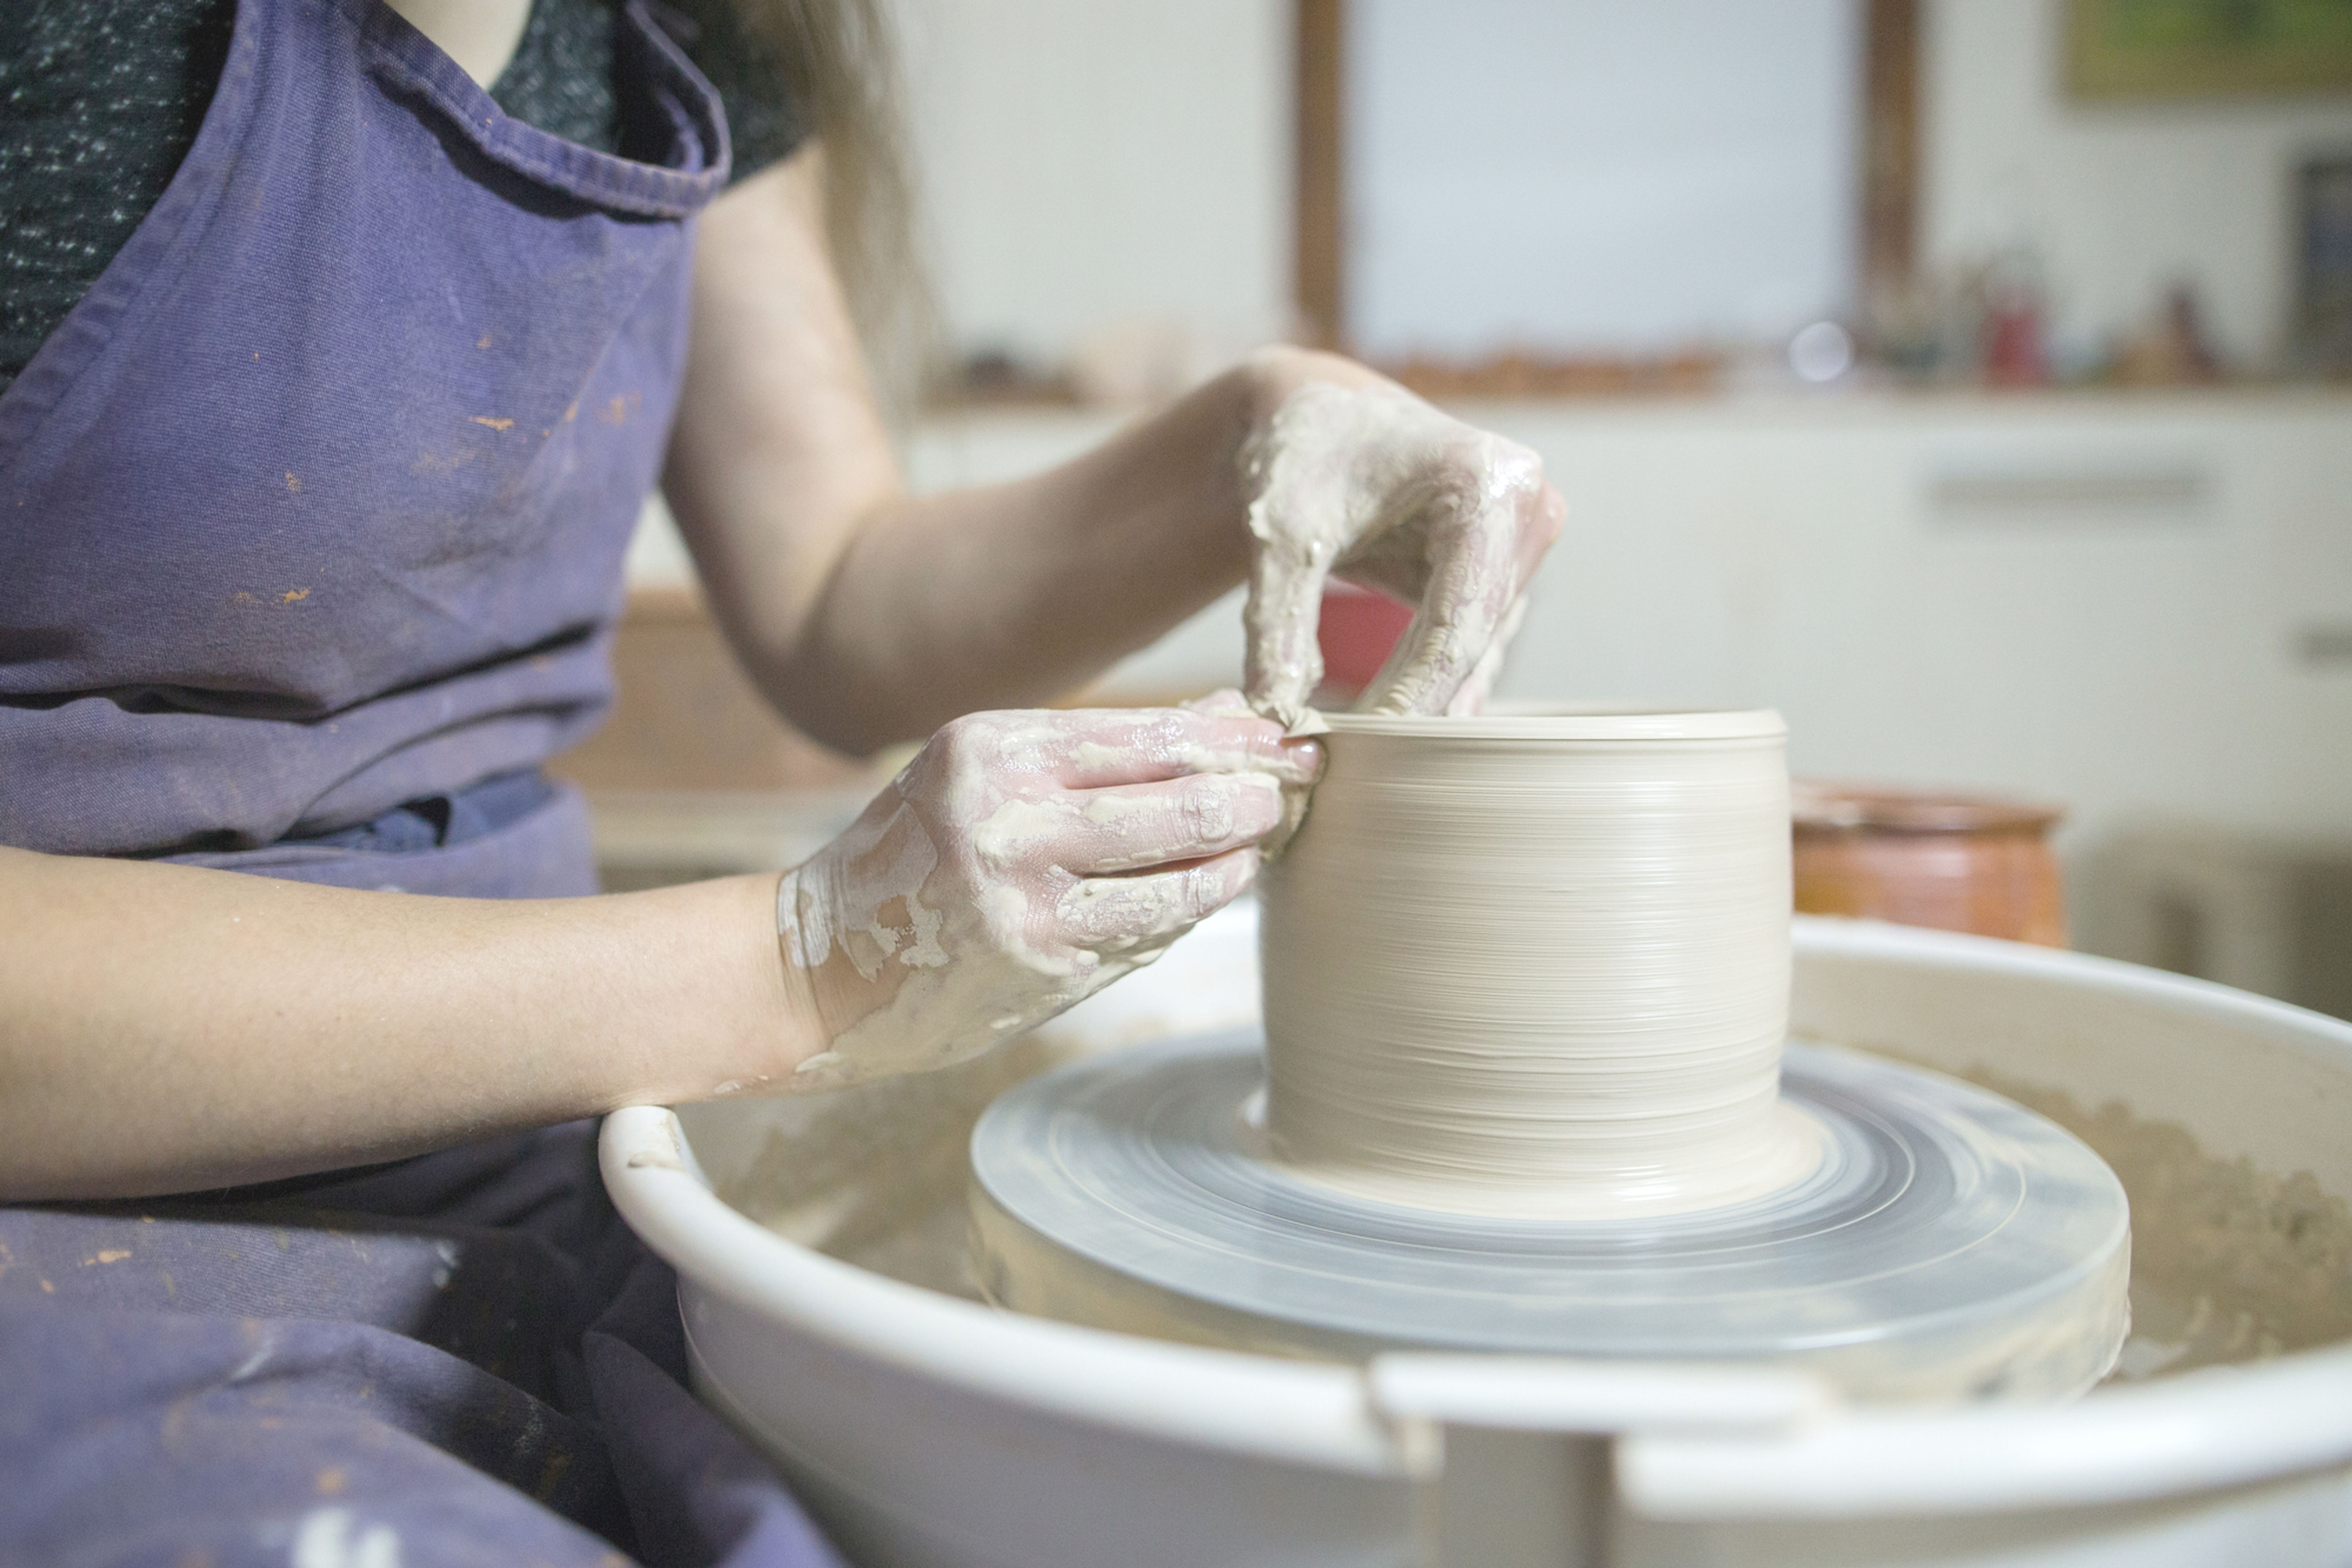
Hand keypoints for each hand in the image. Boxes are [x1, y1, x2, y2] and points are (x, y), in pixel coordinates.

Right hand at [776, 706, 1321, 1089]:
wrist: (824, 964)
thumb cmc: (919, 850)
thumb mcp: (987, 771)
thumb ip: (1100, 746)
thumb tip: (1224, 710)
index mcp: (991, 752)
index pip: (1147, 735)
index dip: (1228, 737)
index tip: (1279, 732)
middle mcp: (1009, 822)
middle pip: (1179, 802)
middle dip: (1253, 794)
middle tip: (1289, 788)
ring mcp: (1030, 902)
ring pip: (1180, 877)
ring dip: (1237, 859)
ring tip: (1260, 840)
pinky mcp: (1046, 969)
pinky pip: (1151, 932)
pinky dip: (1191, 908)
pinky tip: (1210, 889)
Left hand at [1238, 352, 1565, 730]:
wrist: (1315, 415)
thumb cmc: (1300, 457)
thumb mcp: (1279, 535)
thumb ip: (1276, 624)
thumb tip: (1276, 717)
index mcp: (1486, 484)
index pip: (1458, 622)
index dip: (1416, 696)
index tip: (1366, 752)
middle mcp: (1527, 507)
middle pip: (1474, 641)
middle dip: (1417, 706)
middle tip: (1357, 769)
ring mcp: (1525, 539)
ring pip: (1478, 650)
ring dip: (1427, 702)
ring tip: (1366, 758)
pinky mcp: (1505, 567)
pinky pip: (1472, 644)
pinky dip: (1430, 683)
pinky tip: (1389, 728)